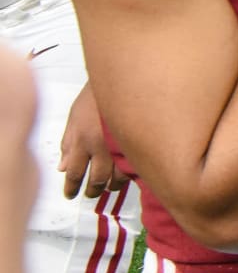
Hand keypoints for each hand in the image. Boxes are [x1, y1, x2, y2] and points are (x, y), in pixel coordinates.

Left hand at [59, 81, 128, 198]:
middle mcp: (102, 146)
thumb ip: (68, 143)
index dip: (71, 187)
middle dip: (93, 190)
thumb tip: (62, 167)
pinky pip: (136, 166)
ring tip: (111, 186)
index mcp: (83, 140)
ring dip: (114, 185)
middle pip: (97, 179)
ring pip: (119, 177)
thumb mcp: (75, 115)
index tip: (70, 195)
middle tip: (91, 193)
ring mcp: (123, 144)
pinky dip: (131, 174)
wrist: (125, 77)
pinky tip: (128, 175)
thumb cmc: (98, 94)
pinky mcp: (140, 142)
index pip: (74, 172)